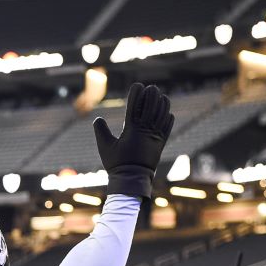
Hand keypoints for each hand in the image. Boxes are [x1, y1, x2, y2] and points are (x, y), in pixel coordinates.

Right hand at [93, 83, 174, 197]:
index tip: (137, 86)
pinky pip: (168, 127)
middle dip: (152, 95)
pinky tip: (168, 113)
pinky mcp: (161, 144)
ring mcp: (155, 136)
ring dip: (162, 104)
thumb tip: (97, 119)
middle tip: (151, 88)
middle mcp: (145, 130)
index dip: (136, 94)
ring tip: (161, 96)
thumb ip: (100, 131)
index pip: (135, 105)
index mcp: (131, 129)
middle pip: (151, 106)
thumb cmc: (117, 164)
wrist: (132, 180)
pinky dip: (168, 118)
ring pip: (162, 114)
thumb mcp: (105, 147)